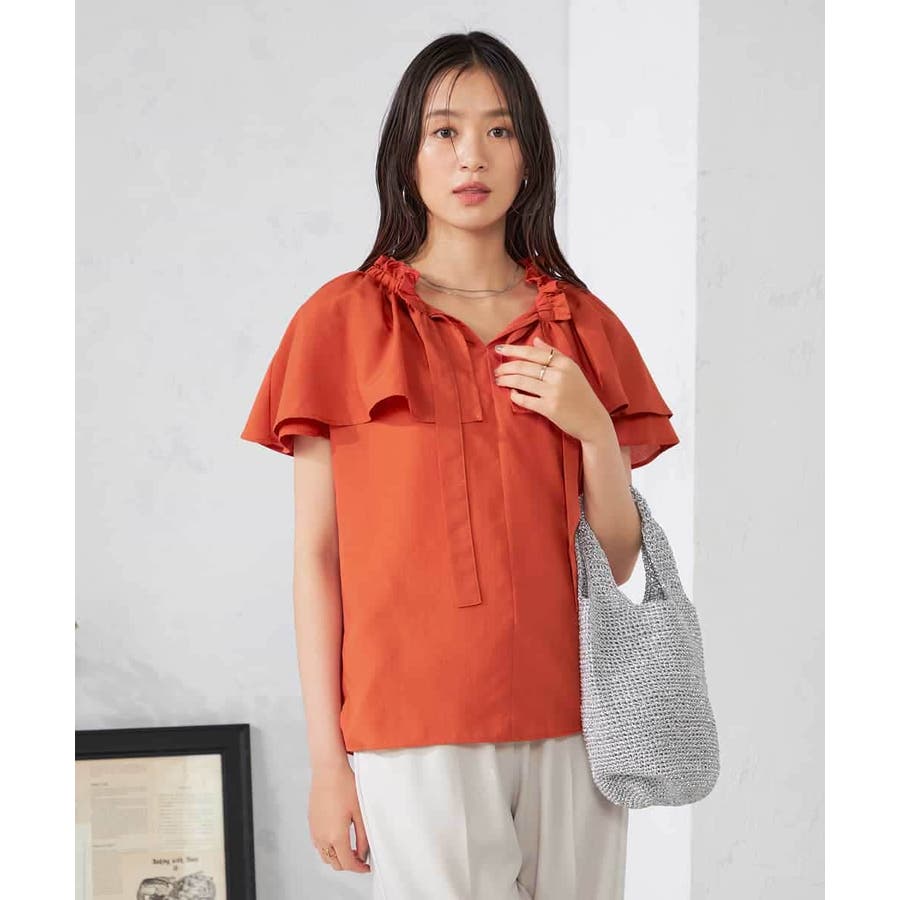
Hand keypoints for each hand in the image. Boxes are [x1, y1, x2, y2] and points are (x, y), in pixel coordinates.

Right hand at [308, 760, 370, 872]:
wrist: (328, 770)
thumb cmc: (345, 786)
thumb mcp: (360, 813)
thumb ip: (363, 837)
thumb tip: (364, 853)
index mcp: (336, 836)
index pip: (348, 863)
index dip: (359, 868)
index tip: (367, 867)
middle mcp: (322, 837)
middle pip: (335, 863)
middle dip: (349, 864)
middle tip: (361, 857)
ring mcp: (315, 831)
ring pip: (326, 856)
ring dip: (338, 857)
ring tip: (351, 848)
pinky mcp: (311, 824)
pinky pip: (319, 845)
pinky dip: (329, 848)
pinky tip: (339, 837)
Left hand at [493, 335, 609, 442]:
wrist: (593, 420)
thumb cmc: (581, 394)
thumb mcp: (572, 370)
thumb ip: (554, 354)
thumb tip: (535, 340)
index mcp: (565, 363)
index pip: (533, 352)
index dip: (513, 350)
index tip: (498, 349)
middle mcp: (559, 375)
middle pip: (524, 366)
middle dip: (505, 367)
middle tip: (496, 370)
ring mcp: (554, 392)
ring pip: (521, 381)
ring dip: (506, 380)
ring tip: (499, 380)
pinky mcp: (549, 408)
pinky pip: (525, 399)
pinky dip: (515, 396)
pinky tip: (512, 394)